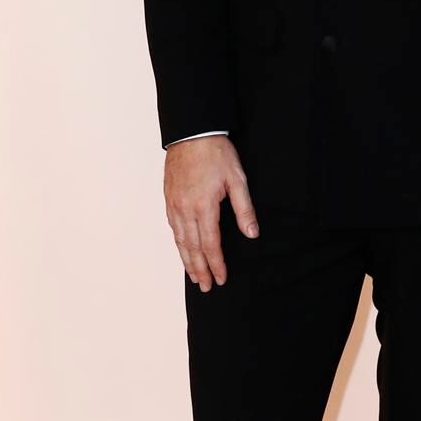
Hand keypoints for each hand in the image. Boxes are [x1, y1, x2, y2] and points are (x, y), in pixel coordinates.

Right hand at [164, 137, 257, 290]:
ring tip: (194, 277)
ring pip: (179, 240)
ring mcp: (174, 204)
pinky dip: (178, 244)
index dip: (216, 264)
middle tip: (205, 287)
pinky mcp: (169, 198)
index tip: (221, 278)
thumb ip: (244, 209)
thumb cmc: (216, 153)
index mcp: (204, 206)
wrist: (192, 133)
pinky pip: (172, 228)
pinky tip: (183, 250)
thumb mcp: (237, 179)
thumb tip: (252, 234)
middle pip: (192, 247)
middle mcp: (185, 209)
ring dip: (187, 261)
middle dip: (200, 270)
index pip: (210, 244)